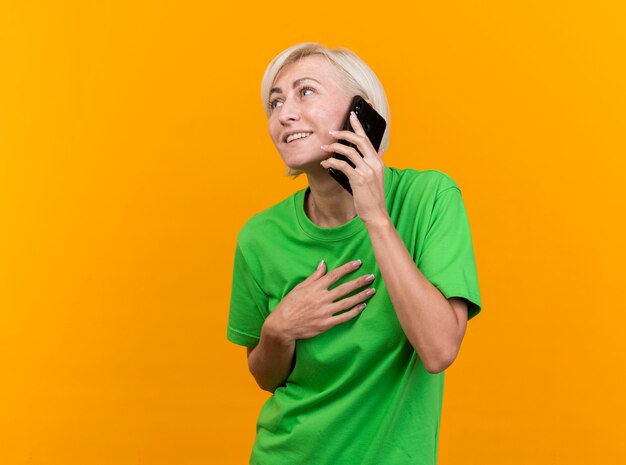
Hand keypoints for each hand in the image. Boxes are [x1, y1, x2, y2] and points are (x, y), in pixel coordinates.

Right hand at [265, 259, 375, 342]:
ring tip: (371, 290)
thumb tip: (323, 264)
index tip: (358, 263)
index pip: (335, 275)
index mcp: (315, 288)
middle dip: (359, 281)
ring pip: (347, 302)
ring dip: (361, 296)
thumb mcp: (300, 287)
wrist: (282, 325)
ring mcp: (325, 312)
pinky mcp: (326, 324)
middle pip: (345, 288)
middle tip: (371, 276)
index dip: (347, 268)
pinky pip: (344, 317)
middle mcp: (322, 298)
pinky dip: (354, 311)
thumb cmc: (290, 304)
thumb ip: (314, 276)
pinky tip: (363, 306)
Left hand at [319, 111, 389, 225]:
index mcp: (378, 161)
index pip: (368, 138)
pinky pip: (342, 165)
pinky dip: (331, 162)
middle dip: (344, 133)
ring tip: (324, 148)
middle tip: (331, 132)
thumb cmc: (373, 197)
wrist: (376, 214)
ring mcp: (367, 170)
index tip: (352, 115)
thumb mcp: (377, 177)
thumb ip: (376, 162)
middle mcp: (374, 163)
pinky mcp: (358, 179)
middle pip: (358, 140)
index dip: (359, 126)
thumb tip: (379, 151)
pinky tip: (325, 162)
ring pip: (348, 151)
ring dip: (333, 148)